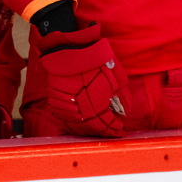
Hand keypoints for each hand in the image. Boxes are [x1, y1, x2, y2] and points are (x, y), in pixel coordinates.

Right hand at [35, 22, 127, 137]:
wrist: (71, 48)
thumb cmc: (96, 60)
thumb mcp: (116, 77)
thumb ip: (122, 97)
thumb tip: (125, 110)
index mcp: (97, 104)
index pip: (107, 123)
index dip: (115, 128)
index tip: (121, 130)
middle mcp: (82, 108)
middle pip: (94, 126)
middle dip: (105, 131)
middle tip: (112, 132)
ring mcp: (67, 103)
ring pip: (79, 123)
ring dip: (90, 128)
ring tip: (98, 128)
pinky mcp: (56, 97)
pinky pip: (66, 114)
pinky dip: (75, 120)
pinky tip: (82, 119)